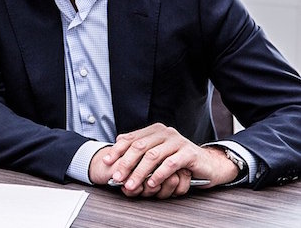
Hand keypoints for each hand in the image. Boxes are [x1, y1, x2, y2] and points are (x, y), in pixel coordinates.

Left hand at [91, 123, 239, 197]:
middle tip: (117, 176)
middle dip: (126, 163)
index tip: (106, 161)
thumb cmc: (179, 160)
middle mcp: (165, 133)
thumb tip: (115, 150)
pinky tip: (152, 183)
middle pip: (139, 146)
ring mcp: (177, 141)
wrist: (207, 164)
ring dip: (140, 172)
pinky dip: (159, 174)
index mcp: (154, 131)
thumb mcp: (157, 153)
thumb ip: (139, 150)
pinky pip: (170, 164)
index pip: (130, 138)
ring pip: (153, 156)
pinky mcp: (188, 153)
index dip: (117, 150)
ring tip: (132, 184)